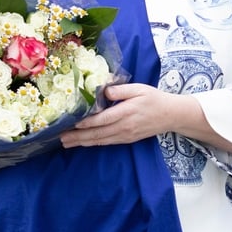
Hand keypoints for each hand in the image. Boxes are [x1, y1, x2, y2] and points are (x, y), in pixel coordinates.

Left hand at [59, 83, 180, 147]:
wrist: (171, 115)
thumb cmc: (154, 98)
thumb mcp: (139, 88)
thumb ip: (120, 89)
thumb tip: (104, 90)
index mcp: (126, 112)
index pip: (102, 119)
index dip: (86, 122)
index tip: (71, 123)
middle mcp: (124, 127)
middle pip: (97, 133)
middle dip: (77, 136)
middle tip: (61, 137)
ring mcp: (125, 135)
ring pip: (100, 140)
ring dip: (82, 142)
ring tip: (66, 143)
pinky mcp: (126, 139)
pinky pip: (106, 142)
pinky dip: (93, 143)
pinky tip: (83, 142)